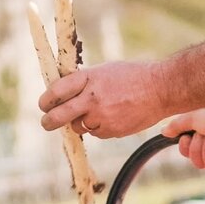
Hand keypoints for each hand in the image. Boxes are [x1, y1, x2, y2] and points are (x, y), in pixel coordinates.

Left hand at [39, 61, 165, 138]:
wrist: (160, 89)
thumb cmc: (132, 76)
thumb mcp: (105, 71)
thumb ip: (84, 81)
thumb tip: (63, 94)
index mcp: (89, 78)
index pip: (56, 91)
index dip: (46, 100)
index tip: (44, 105)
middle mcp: (92, 98)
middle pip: (59, 115)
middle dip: (49, 121)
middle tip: (46, 122)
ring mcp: (102, 116)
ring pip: (79, 126)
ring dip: (81, 122)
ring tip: (99, 111)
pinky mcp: (112, 131)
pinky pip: (96, 133)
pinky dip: (99, 127)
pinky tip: (113, 116)